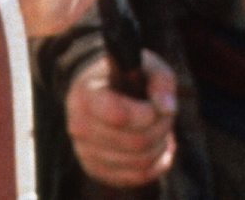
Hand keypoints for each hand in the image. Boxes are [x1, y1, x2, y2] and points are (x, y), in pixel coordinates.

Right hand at [67, 50, 177, 186]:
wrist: (97, 90)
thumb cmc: (125, 78)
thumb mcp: (147, 67)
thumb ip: (160, 82)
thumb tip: (166, 108)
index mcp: (85, 95)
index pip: (118, 115)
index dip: (147, 114)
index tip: (153, 104)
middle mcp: (78, 125)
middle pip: (136, 142)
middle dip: (160, 129)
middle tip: (163, 116)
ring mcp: (83, 149)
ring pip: (139, 162)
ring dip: (160, 146)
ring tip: (159, 129)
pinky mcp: (94, 168)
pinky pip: (135, 177)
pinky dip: (155, 165)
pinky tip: (155, 147)